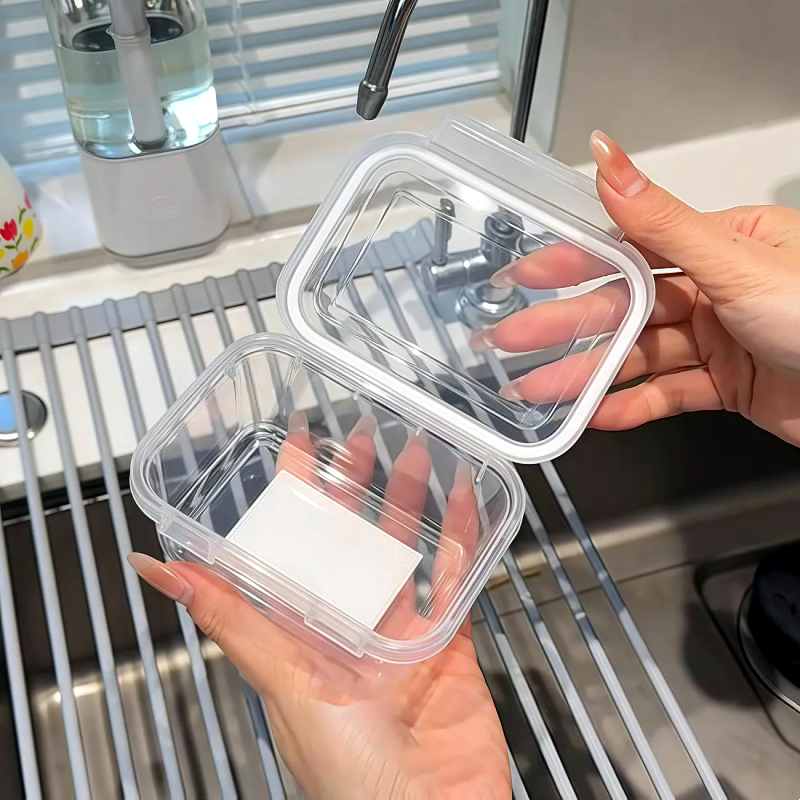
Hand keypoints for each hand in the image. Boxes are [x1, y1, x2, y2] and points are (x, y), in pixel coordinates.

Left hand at [128, 412, 510, 799]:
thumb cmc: (349, 775)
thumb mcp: (287, 683)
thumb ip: (234, 621)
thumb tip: (161, 573)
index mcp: (304, 634)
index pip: (291, 548)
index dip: (291, 496)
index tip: (293, 446)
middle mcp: (350, 627)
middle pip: (350, 541)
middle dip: (354, 487)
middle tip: (360, 436)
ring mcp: (402, 633)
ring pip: (404, 550)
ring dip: (407, 502)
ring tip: (413, 452)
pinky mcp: (450, 642)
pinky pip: (456, 579)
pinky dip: (462, 537)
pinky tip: (464, 498)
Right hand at [473, 131, 799, 447]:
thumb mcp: (736, 263)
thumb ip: (662, 222)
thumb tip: (612, 161)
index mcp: (721, 246)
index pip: (629, 251)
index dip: (573, 264)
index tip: (526, 274)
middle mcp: (715, 290)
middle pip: (624, 310)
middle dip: (566, 327)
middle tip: (513, 341)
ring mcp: (718, 340)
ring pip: (638, 356)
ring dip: (587, 375)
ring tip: (539, 389)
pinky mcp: (725, 385)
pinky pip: (667, 393)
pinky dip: (631, 405)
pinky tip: (595, 413)